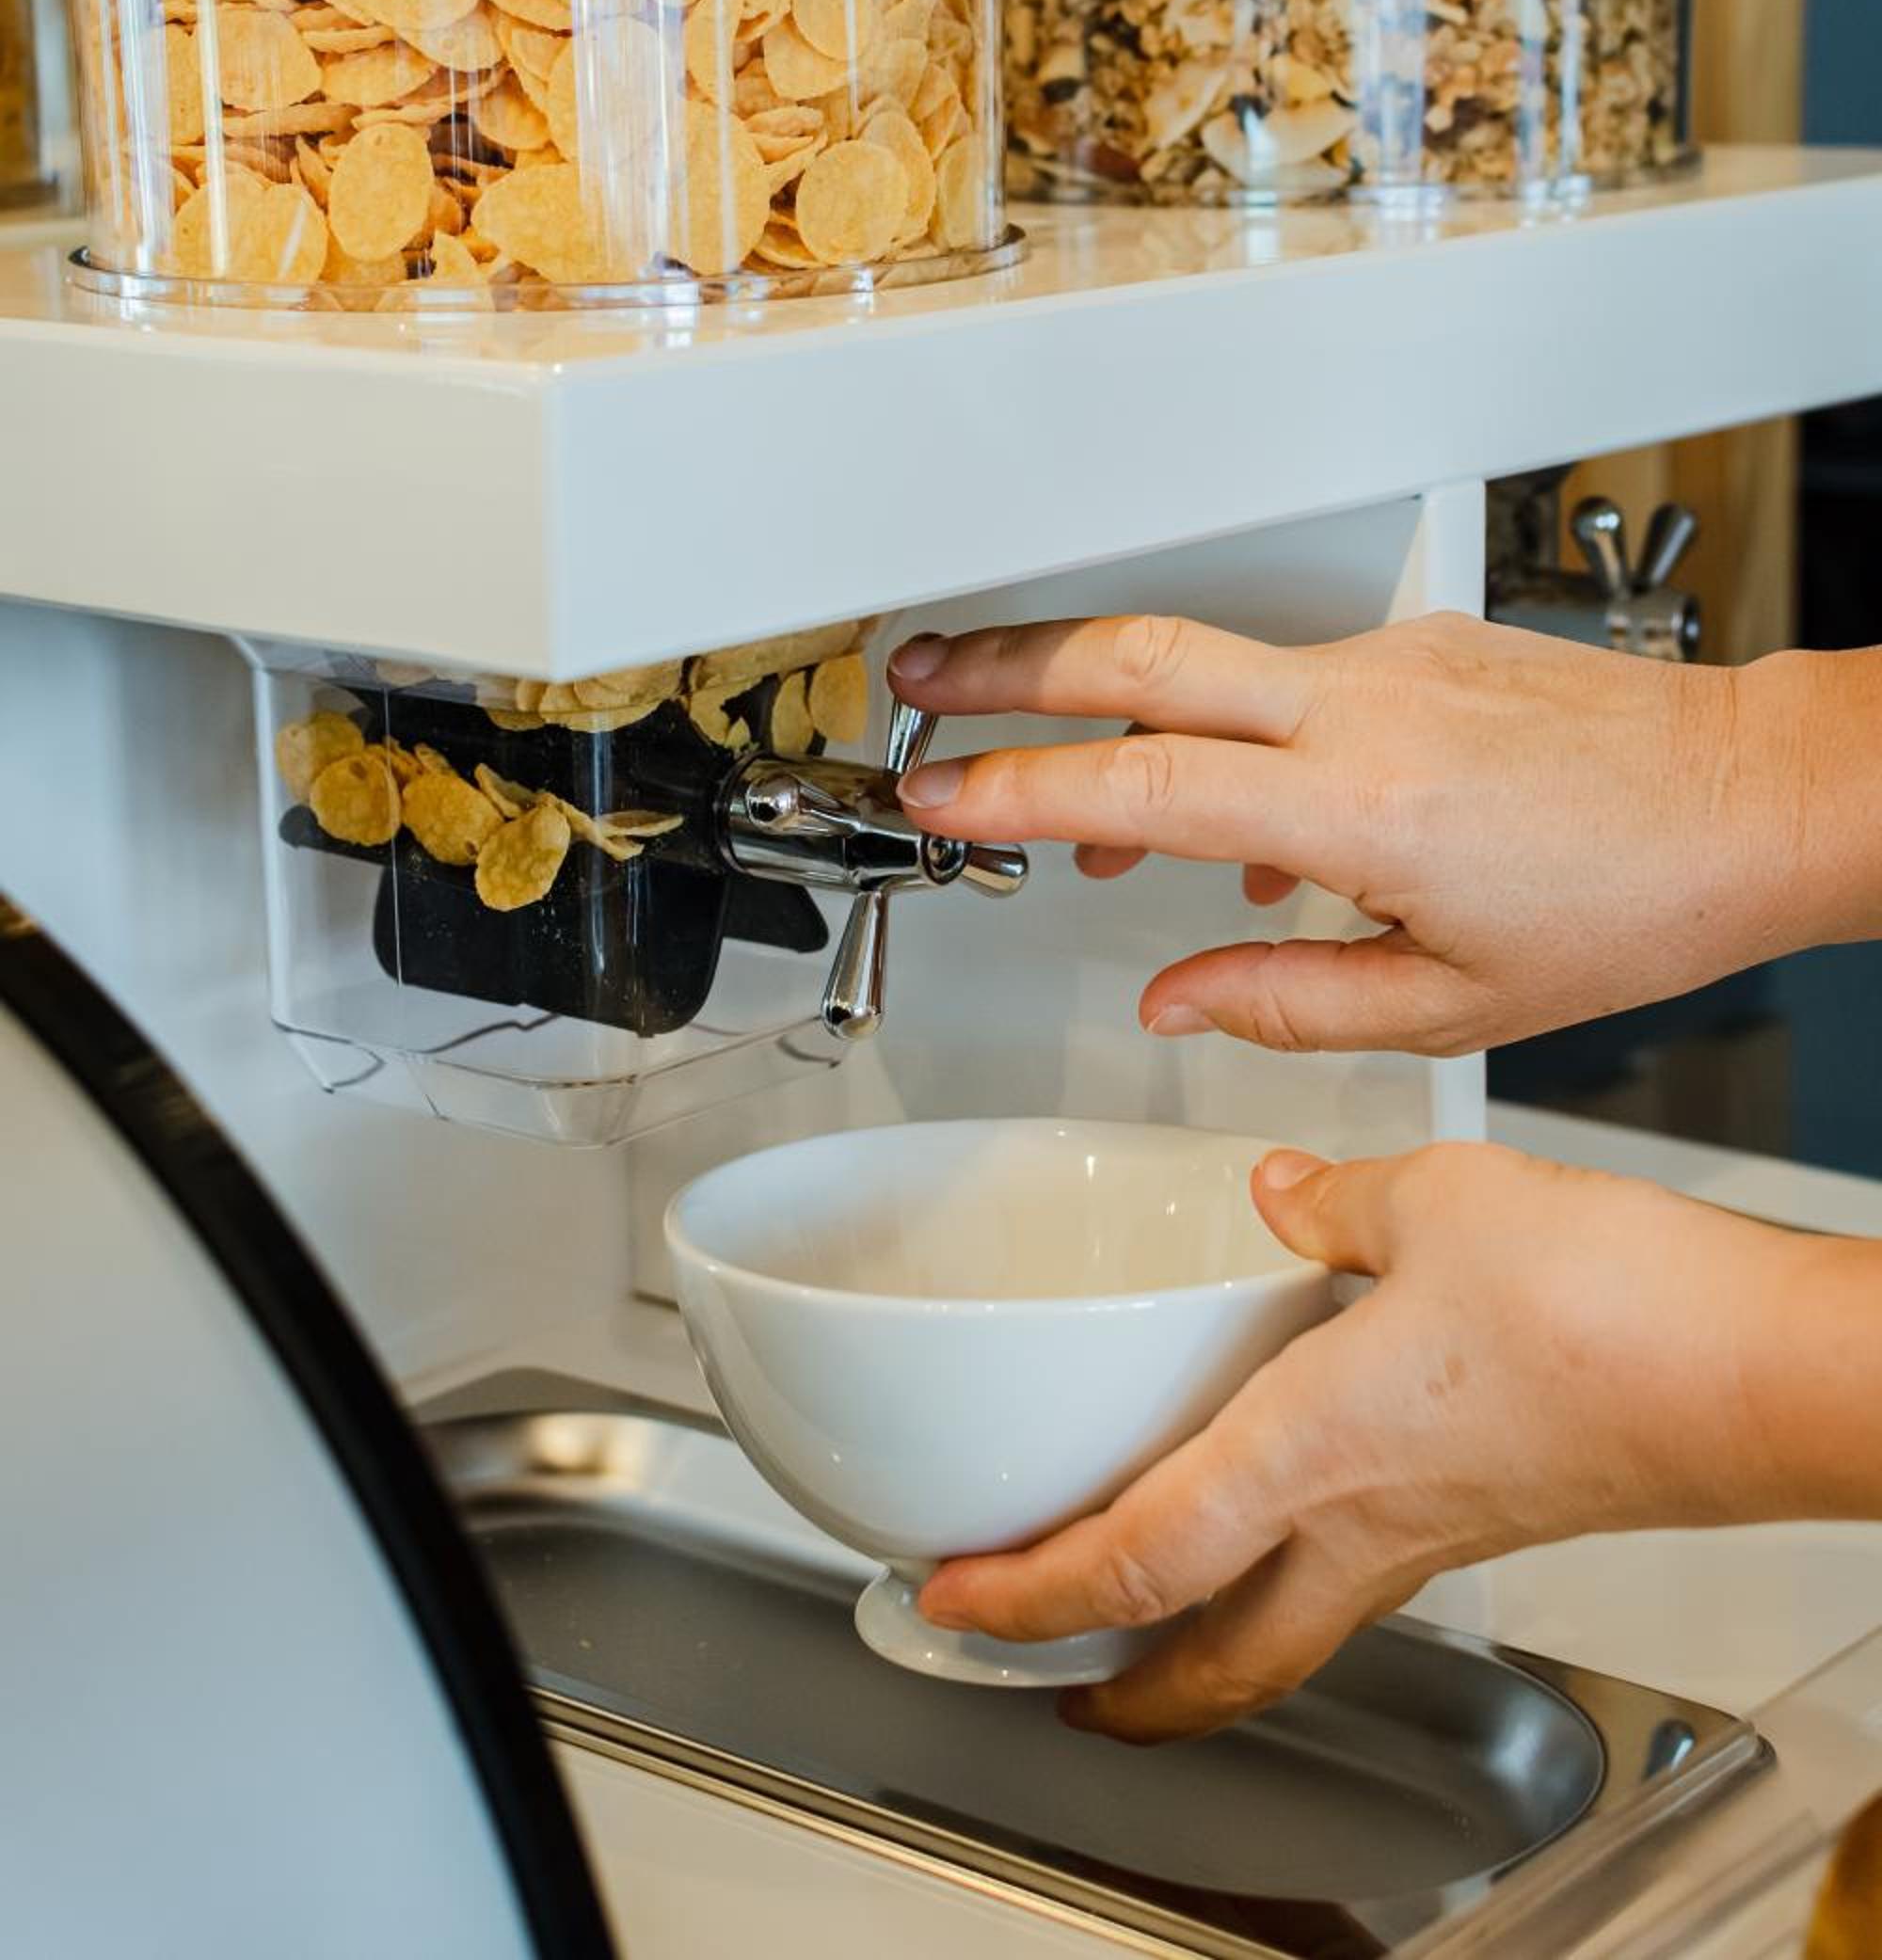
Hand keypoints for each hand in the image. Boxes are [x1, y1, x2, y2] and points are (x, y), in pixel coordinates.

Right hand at [889, 611, 1870, 1055]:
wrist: (1747, 795)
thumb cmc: (1631, 901)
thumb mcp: (1451, 1004)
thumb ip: (1287, 999)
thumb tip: (1173, 994)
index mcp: (1360, 810)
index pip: (1141, 785)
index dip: (1019, 788)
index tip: (939, 794)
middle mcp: (1359, 709)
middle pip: (1139, 653)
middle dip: (1006, 663)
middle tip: (918, 682)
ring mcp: (1385, 660)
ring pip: (1202, 657)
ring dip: (1103, 701)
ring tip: (1053, 782)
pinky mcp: (1412, 643)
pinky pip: (1279, 675)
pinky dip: (1218, 726)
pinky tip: (1231, 811)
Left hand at [918, 1142, 1874, 1741]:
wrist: (1761, 1373)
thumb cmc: (1614, 1309)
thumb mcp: (1436, 1201)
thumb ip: (1333, 1199)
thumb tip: (1276, 1191)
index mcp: (1310, 1452)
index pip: (1132, 1558)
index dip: (1027, 1595)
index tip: (954, 1602)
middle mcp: (1364, 1523)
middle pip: (1212, 1658)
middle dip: (1121, 1687)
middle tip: (1054, 1678)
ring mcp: (1436, 1535)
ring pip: (1290, 1627)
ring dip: (1205, 1637)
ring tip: (1153, 1605)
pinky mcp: (1496, 1516)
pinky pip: (1366, 1569)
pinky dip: (1299, 1562)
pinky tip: (1302, 1482)